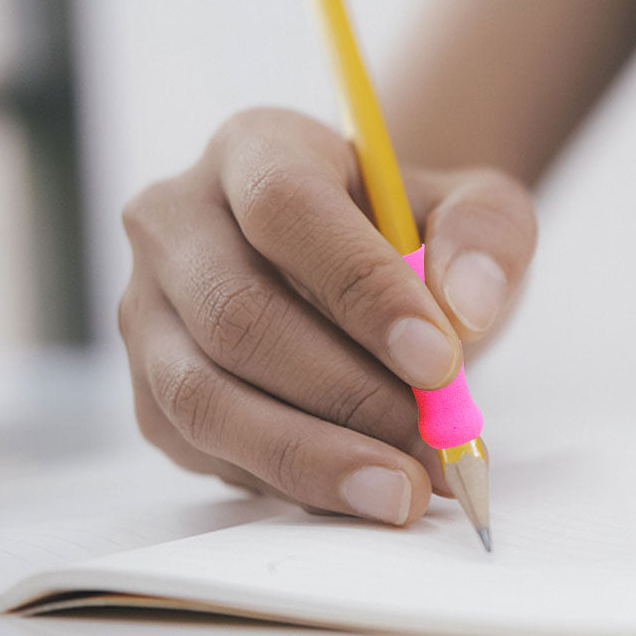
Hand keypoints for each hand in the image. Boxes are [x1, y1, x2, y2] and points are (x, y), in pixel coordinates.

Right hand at [119, 108, 536, 524]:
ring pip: (204, 397)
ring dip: (313, 457)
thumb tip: (465, 309)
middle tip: (433, 441)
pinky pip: (206, 449)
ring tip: (402, 488)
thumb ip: (486, 237)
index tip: (440, 362)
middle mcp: (178, 221)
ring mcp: (148, 311)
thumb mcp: (476, 210)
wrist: (365, 273)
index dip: (361, 289)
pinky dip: (288, 481)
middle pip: (237, 314)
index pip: (287, 207)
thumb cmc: (414, 235)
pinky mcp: (151, 390)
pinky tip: (356, 487)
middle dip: (346, 392)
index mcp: (254, 147)